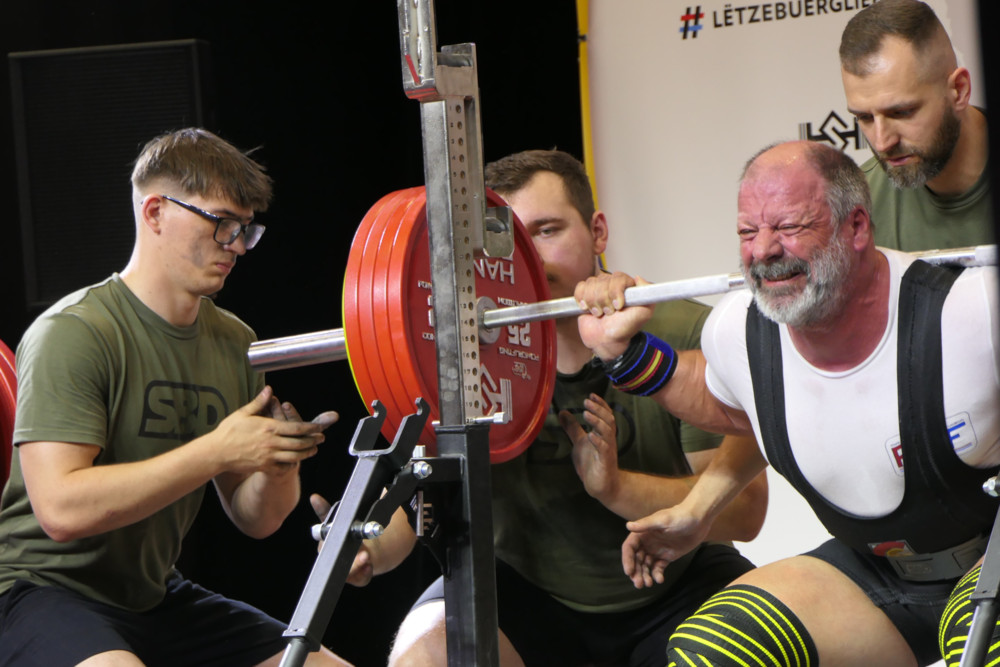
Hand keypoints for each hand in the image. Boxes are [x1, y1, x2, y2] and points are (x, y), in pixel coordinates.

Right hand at [209, 386, 337, 474]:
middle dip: (312, 441)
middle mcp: (271, 443)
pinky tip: (296, 462)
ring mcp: (268, 456)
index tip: (319, 427)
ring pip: (294, 456)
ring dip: (306, 453)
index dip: (310, 428)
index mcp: (269, 427)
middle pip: (299, 443)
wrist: (216, 452)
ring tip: (313, 450)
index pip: (296, 427)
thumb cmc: (228, 431)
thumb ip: (259, 402)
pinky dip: (291, 465)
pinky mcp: (263, 467)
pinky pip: (282, 468)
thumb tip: (269, 389)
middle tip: (321, 438)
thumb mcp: (243, 413)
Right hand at [310, 493, 374, 586]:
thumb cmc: (347, 535)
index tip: (338, 540)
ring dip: (358, 566)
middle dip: (347, 557)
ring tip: (366, 557)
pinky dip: (365, 573)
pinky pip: (360, 580)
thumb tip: (313, 497)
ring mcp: (344, 570)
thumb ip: (325, 511)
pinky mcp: (357, 578)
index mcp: (327, 546)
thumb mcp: (339, 521)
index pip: (325, 547)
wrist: (363, 550)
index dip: (330, 546)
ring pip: (349, 574)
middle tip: (361, 552)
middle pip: (338, 563)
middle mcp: (334, 560)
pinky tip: (370, 566)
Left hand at [560, 393, 618, 501]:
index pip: (605, 415)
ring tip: (586, 414)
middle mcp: (608, 440)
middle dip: (598, 410)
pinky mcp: (605, 462)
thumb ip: (572, 428)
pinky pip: (604, 450)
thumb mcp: (579, 442)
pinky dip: (598, 442)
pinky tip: (590, 436)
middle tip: (586, 401)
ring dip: (597, 422)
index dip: (600, 404)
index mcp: (603, 433)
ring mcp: (607, 451)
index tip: (591, 395)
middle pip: (608, 420)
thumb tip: (562, 412)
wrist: (602, 486)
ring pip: (608, 433)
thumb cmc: (592, 462)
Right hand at [574, 272, 653, 360]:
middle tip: (610, 313)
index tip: (618, 307)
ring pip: (591, 284)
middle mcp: (613, 284)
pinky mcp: (585, 293)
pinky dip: (582, 299)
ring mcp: (598, 288)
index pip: (618, 278)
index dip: (615, 292)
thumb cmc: (624, 328)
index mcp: (627, 286)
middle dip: (605, 300)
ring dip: (594, 303)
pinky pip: (580, 287)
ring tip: (600, 313)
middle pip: (603, 281)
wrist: (606, 340)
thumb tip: (638, 278)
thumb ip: (648, 294)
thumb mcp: (644, 313)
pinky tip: (587, 308)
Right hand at [622, 507, 709, 588]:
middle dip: (636, 572)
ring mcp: (657, 550)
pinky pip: (658, 568)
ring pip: (646, 566)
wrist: (699, 520)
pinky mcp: (667, 556)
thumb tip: (628, 525)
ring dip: (645, 575)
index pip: (630, 548)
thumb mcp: (663, 520)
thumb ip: (646, 525)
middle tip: (639, 584)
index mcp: (643, 533)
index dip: (627, 560)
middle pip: (636, 560)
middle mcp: (647, 542)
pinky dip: (657, 574)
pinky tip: (660, 580)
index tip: (629, 572)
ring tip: (648, 584)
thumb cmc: (680, 517)